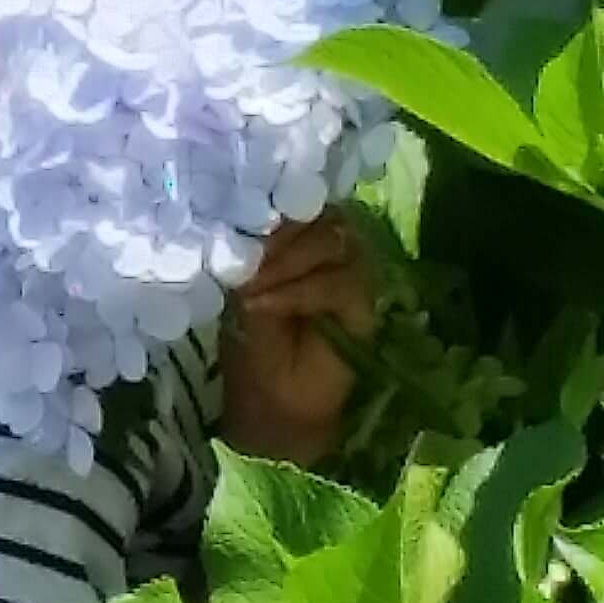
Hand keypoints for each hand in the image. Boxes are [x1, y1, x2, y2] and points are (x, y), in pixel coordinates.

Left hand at [221, 210, 375, 464]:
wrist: (274, 405)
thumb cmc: (253, 346)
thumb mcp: (242, 289)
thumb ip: (252, 251)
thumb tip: (251, 217)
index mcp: (300, 235)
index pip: (296, 197)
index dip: (272, 203)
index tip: (238, 216)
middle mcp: (331, 246)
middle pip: (319, 213)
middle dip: (277, 235)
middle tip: (244, 263)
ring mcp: (353, 271)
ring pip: (332, 241)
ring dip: (286, 261)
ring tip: (252, 289)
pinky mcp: (365, 304)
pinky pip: (339, 282)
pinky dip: (299, 291)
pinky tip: (266, 305)